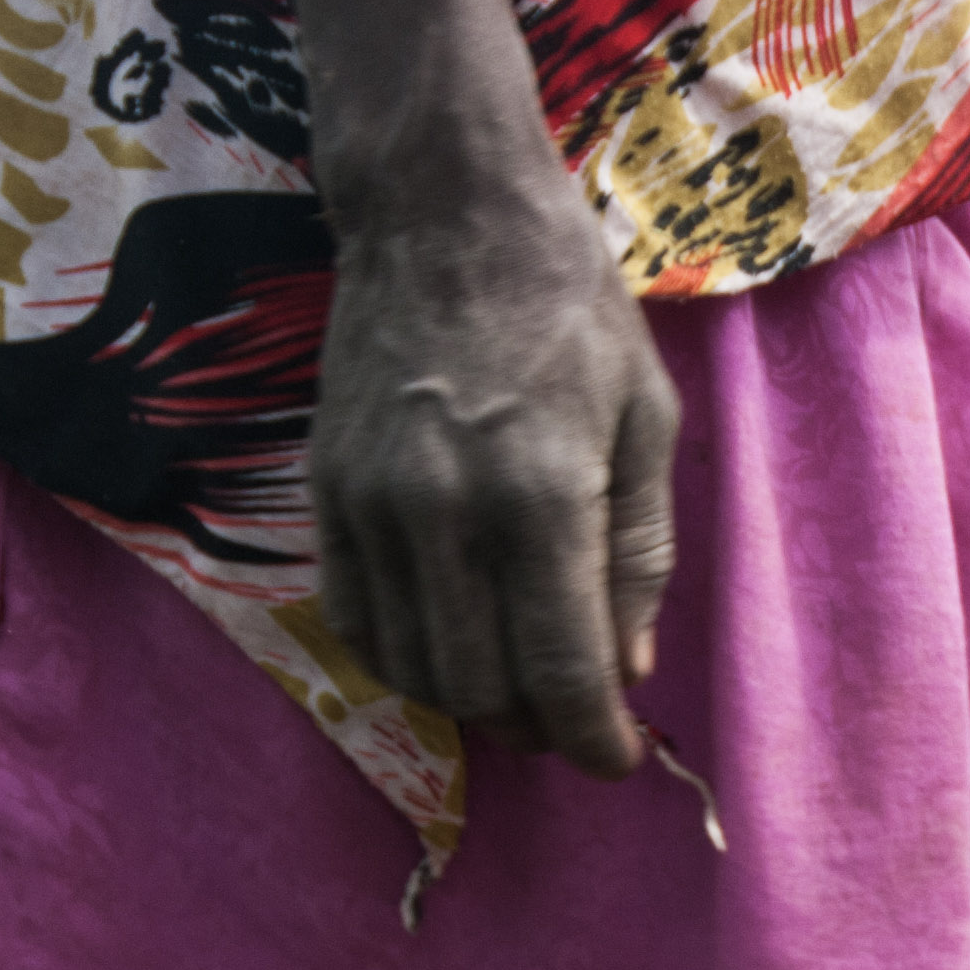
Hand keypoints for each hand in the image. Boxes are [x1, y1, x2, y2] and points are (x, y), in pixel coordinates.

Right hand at [311, 178, 679, 776]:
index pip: (562, 673)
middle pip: (481, 689)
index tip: (617, 759)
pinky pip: (353, 619)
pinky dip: (403, 657)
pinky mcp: (323, 490)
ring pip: (412, 666)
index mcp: (542, 495)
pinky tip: (449, 645)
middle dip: (537, 729)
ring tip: (518, 685)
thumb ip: (639, 551)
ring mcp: (371, 504)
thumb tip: (627, 669)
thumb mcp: (646, 417)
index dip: (595, 740)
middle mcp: (446, 513)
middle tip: (574, 720)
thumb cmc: (568, 304)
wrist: (441, 211)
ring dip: (470, 702)